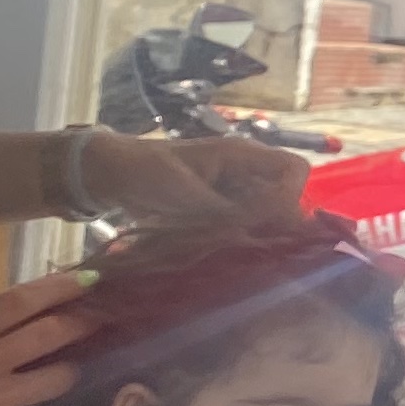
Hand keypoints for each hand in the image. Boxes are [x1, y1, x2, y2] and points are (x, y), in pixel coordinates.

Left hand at [84, 132, 311, 229]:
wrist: (110, 174)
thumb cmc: (147, 173)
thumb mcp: (190, 194)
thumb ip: (230, 211)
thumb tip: (266, 230)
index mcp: (242, 154)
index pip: (293, 170)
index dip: (292, 197)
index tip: (273, 225)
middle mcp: (245, 168)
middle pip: (284, 194)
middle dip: (276, 222)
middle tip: (256, 248)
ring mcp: (233, 186)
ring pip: (266, 211)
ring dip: (256, 232)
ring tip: (238, 251)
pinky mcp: (220, 204)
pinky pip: (245, 220)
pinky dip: (239, 235)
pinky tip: (224, 249)